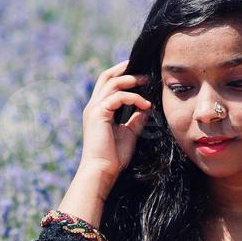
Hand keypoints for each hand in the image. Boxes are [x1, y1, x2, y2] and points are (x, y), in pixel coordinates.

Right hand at [77, 58, 153, 185]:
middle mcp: (94, 106)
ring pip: (112, 83)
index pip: (108, 84)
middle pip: (106, 76)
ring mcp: (94, 109)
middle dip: (124, 69)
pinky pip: (117, 97)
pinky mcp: (98, 114)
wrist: (102, 171)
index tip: (141, 75)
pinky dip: (133, 98)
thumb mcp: (129, 133)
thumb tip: (147, 107)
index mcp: (99, 110)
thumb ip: (136, 119)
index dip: (123, 75)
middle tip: (144, 69)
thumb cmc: (113, 157)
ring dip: (131, 80)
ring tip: (148, 81)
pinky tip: (145, 104)